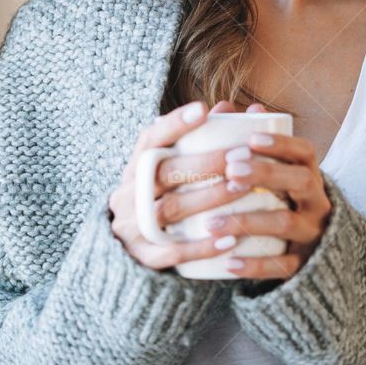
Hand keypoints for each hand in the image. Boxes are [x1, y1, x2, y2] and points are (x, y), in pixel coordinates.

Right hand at [107, 99, 267, 273]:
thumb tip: (229, 107)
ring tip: (241, 189)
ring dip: (208, 198)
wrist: (123, 256)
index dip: (174, 124)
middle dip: (204, 163)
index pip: (149, 140)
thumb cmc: (159, 203)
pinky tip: (230, 240)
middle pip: (163, 173)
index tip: (203, 109)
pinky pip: (171, 253)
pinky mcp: (142, 257)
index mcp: (134, 169)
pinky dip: (201, 247)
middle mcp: (127, 195)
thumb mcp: (167, 173)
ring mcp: (132, 227)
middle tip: (241, 157)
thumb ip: (195, 142)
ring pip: (169, 209)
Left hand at [201, 101, 332, 281]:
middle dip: (266, 174)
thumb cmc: (279, 203)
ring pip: (287, 225)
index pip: (306, 152)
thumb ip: (249, 144)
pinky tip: (227, 262)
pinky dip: (254, 266)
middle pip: (301, 182)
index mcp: (310, 176)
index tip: (251, 138)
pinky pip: (282, 266)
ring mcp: (312, 234)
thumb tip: (224, 107)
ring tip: (212, 223)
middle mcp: (317, 202)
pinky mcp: (303, 265)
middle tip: (230, 170)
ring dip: (248, 221)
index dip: (282, 143)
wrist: (312, 253)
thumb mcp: (273, 174)